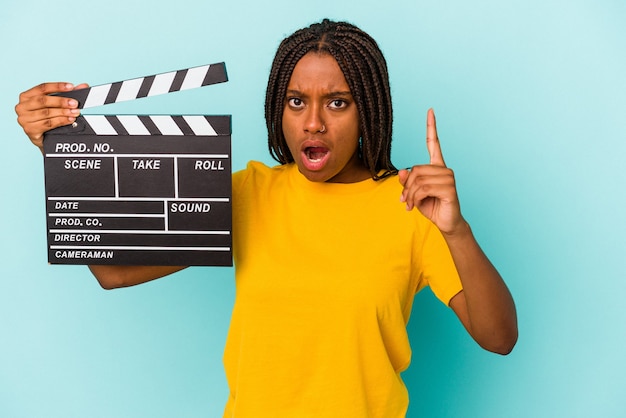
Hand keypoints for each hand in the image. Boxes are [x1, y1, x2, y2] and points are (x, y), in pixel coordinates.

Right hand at [15, 82, 87, 150]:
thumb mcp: (57, 105)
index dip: (57, 86)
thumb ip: (68, 94)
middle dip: (61, 101)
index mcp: (26, 96)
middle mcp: (22, 106)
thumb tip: (83, 86)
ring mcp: (24, 119)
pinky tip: (70, 120)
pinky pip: (48, 123)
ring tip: (74, 112)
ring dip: (63, 112)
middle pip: (43, 100)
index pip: (42, 88)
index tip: (71, 87)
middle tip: (74, 103)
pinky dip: (61, 121)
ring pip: (46, 113)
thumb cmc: (48, 118)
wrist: (46, 138)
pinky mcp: (29, 129)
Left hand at [398, 108, 464, 234]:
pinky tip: (416, 206)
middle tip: (404, 201)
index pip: (434, 143)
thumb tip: (402, 171)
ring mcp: (448, 178)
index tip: (430, 111)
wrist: (446, 223)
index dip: (431, 127)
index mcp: (436, 167)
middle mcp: (444, 169)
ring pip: (418, 180)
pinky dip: (415, 198)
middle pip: (415, 169)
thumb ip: (407, 181)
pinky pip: (424, 188)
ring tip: (409, 205)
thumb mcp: (414, 193)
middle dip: (406, 187)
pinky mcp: (449, 188)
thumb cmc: (431, 206)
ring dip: (409, 195)